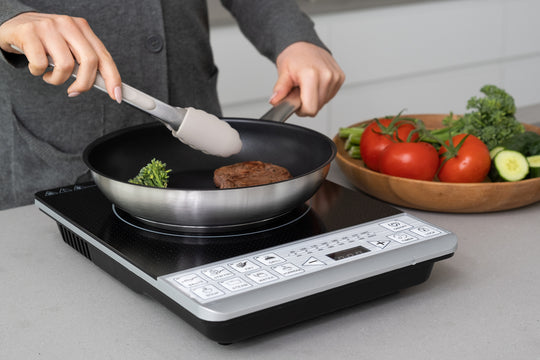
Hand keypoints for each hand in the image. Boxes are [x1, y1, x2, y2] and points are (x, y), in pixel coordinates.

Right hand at [0, 12, 121, 101]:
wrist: (11, 25)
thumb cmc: (44, 42)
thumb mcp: (68, 47)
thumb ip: (84, 62)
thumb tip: (104, 84)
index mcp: (82, 28)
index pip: (104, 56)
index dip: (113, 78)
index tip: (116, 96)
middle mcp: (68, 24)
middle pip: (90, 61)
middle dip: (85, 83)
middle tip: (74, 91)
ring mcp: (49, 27)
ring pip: (66, 65)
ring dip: (57, 80)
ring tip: (49, 75)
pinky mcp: (29, 32)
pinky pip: (42, 64)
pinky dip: (38, 72)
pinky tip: (36, 67)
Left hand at [270, 42, 344, 116]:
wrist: (304, 44)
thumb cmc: (294, 57)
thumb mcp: (283, 72)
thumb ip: (280, 89)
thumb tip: (275, 101)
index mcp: (311, 75)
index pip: (310, 109)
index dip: (301, 110)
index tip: (296, 101)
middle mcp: (326, 76)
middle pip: (317, 108)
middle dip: (306, 103)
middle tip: (300, 91)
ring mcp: (335, 77)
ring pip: (324, 103)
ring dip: (314, 98)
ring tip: (307, 85)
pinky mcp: (340, 78)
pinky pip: (330, 95)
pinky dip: (321, 93)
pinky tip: (316, 83)